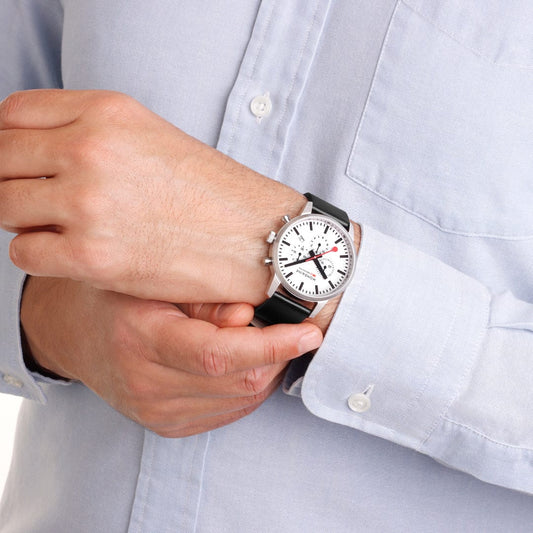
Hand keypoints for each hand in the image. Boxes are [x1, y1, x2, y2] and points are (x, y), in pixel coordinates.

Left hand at [0, 89, 305, 304]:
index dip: (9, 140)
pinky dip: (41, 255)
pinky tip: (76, 254)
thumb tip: (36, 152)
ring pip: (5, 206)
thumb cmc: (215, 193)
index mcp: (108, 112)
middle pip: (0, 159)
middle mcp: (91, 150)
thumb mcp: (153, 138)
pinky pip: (24, 252)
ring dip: (29, 220)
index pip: (13, 113)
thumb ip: (92, 134)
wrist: (259, 238)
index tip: (22, 162)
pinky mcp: (92, 256)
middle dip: (14, 181)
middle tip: (44, 201)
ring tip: (67, 229)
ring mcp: (88, 203)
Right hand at [20, 276, 321, 436]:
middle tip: (286, 323)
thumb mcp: (153, 276)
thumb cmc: (119, 295)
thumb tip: (247, 316)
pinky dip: (250, 383)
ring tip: (256, 336)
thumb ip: (203, 296)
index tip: (308, 332)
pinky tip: (241, 358)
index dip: (270, 345)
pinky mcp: (169, 426)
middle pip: (239, 380)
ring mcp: (158, 413)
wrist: (80, 334)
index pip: (217, 354)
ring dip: (265, 367)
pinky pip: (232, 409)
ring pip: (243, 398)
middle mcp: (147, 386)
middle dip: (276, 353)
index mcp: (140, 339)